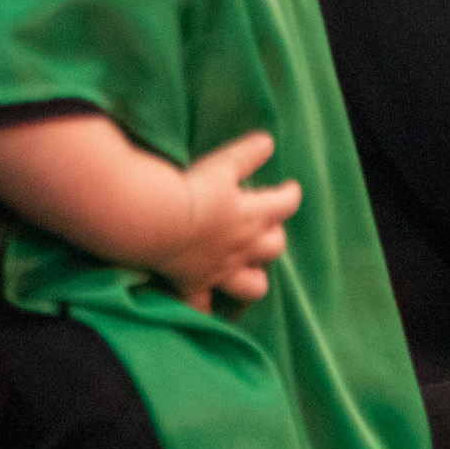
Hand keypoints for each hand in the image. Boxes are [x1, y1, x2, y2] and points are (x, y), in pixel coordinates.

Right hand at [159, 132, 299, 310]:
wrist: (158, 221)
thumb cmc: (192, 190)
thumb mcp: (222, 165)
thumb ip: (247, 155)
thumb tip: (269, 142)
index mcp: (252, 215)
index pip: (284, 205)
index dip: (290, 195)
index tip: (291, 189)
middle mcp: (243, 247)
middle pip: (273, 248)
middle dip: (274, 237)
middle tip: (266, 227)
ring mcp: (221, 270)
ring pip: (251, 285)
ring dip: (253, 278)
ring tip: (247, 270)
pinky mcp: (194, 284)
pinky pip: (202, 305)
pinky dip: (204, 306)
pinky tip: (204, 304)